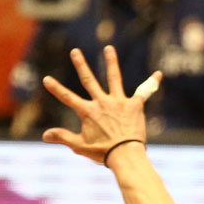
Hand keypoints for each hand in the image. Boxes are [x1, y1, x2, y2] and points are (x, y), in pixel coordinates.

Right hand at [41, 45, 155, 164]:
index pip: (68, 97)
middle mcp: (102, 102)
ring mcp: (119, 101)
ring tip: (109, 48)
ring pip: (114, 78)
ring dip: (111, 62)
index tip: (47, 79)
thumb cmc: (103, 153)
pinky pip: (144, 91)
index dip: (56, 88)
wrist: (126, 155)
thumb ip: (62, 137)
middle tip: (75, 51)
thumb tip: (44, 135)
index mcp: (88, 111)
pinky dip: (152, 83)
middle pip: (89, 79)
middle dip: (81, 64)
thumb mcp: (79, 146)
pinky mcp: (134, 105)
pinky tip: (159, 74)